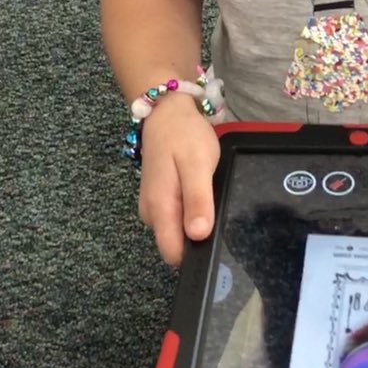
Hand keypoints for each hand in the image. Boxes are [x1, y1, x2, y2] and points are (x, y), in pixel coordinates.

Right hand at [137, 94, 220, 265]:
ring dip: (195, 222)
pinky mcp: (159, 199)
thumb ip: (197, 200)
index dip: (196, 254)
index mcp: (159, 208)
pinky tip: (200, 193)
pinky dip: (190, 211)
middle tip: (216, 208)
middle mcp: (151, 213)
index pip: (173, 254)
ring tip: (209, 196)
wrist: (167, 112)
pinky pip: (176, 218)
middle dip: (198, 236)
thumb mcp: (198, 165)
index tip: (216, 242)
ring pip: (177, 232)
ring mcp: (153, 207)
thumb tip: (198, 235)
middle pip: (177, 245)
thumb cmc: (184, 136)